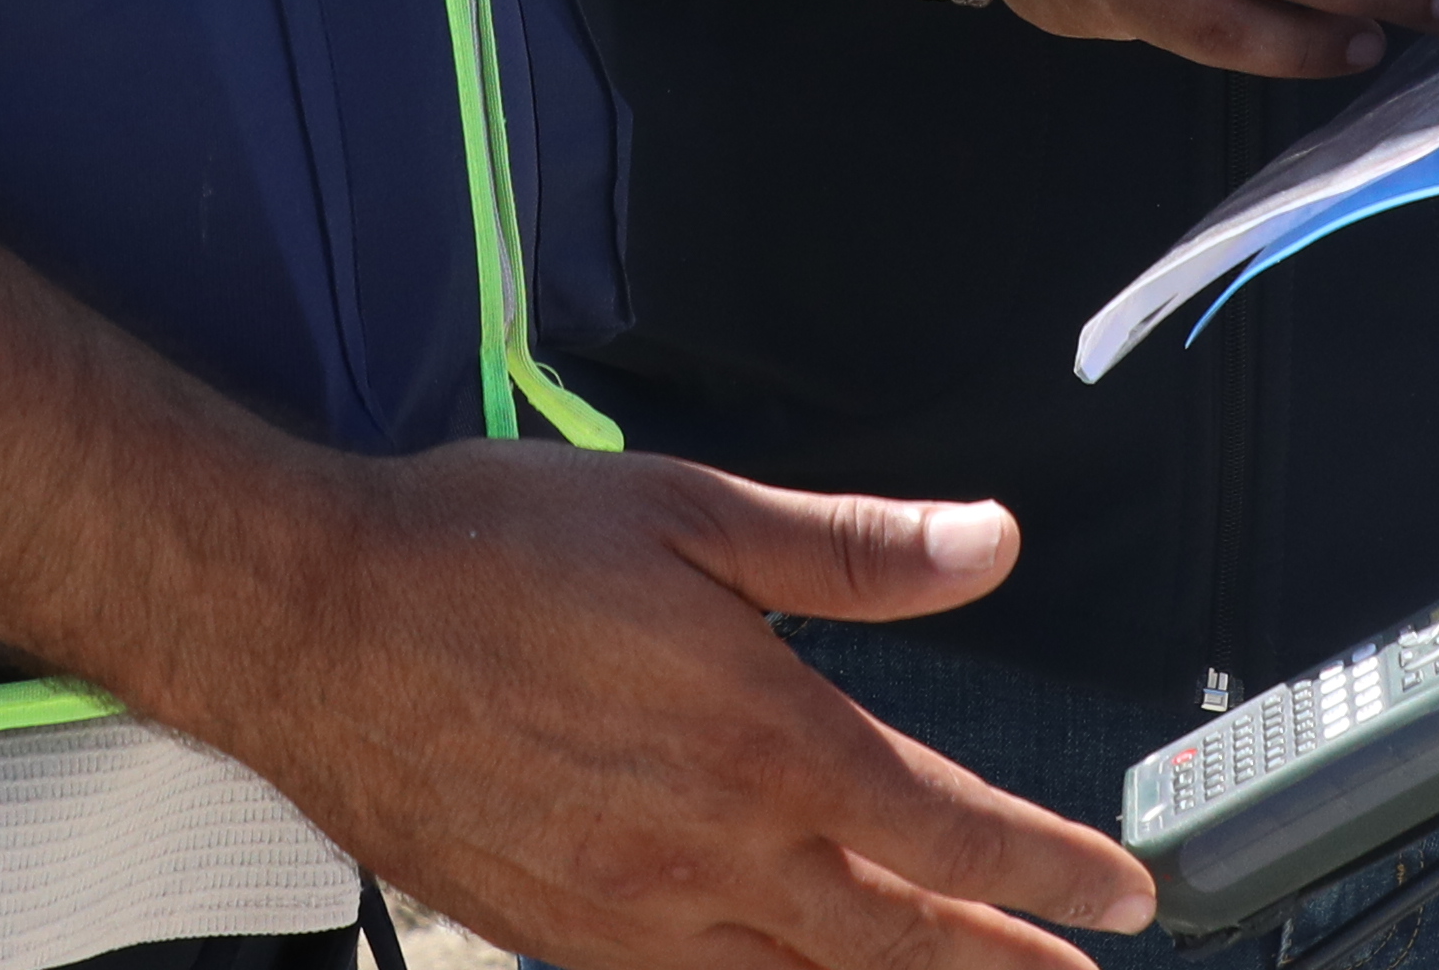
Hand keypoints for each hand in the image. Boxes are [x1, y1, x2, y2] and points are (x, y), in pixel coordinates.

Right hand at [161, 437, 1153, 969]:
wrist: (309, 624)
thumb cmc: (484, 552)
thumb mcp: (685, 513)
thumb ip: (847, 551)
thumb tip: (985, 544)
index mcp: (763, 740)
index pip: (951, 832)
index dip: (1054, 869)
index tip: (1130, 892)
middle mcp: (712, 854)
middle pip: (898, 946)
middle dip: (1002, 969)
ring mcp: (632, 917)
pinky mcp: (559, 938)